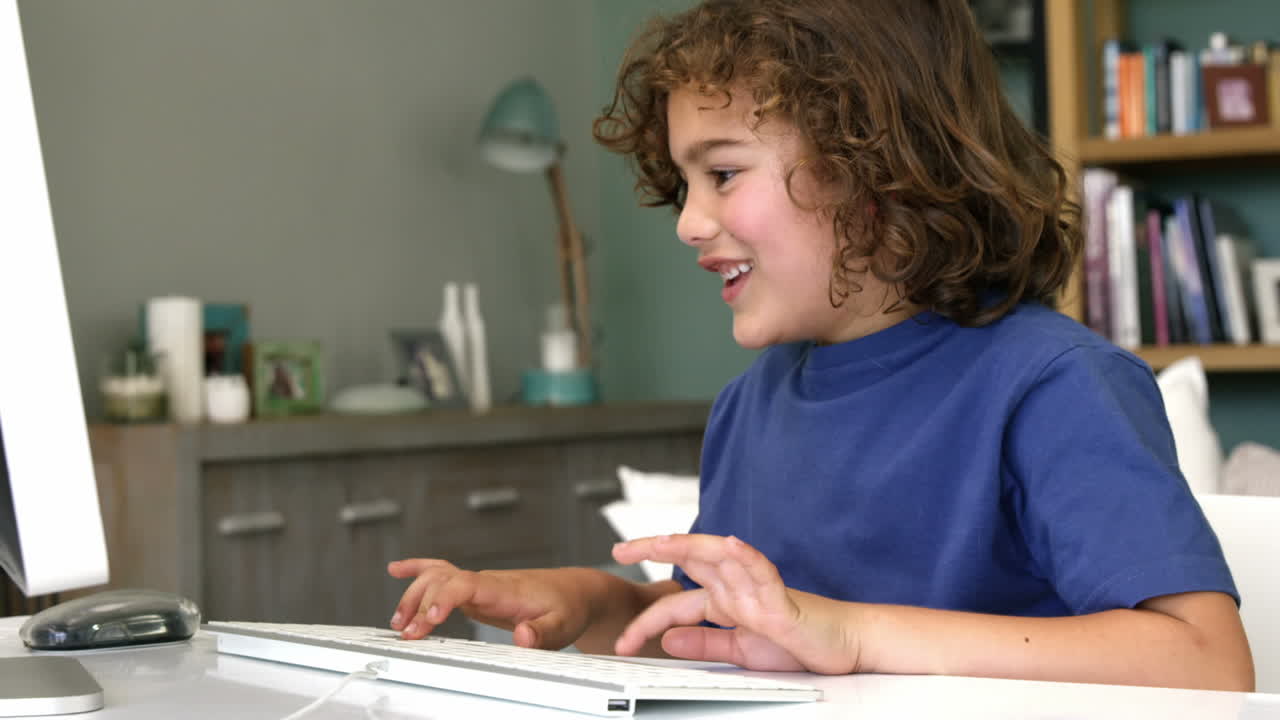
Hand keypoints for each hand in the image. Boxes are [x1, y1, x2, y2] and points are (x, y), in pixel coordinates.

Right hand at [387, 559, 589, 649]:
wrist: (574, 591)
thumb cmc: (568, 607)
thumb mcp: (563, 626)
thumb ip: (543, 634)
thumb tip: (522, 637)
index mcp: (505, 590)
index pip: (467, 584)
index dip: (444, 599)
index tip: (429, 619)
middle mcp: (488, 582)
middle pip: (444, 580)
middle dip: (420, 604)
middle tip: (409, 633)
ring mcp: (480, 584)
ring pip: (438, 576)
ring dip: (413, 594)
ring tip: (398, 622)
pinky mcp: (476, 590)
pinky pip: (443, 573)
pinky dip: (418, 569)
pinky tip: (397, 570)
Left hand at [611, 534, 862, 673]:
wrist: (841, 647)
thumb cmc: (796, 644)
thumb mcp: (738, 650)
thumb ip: (705, 642)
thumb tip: (668, 638)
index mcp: (724, 601)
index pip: (676, 604)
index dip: (646, 622)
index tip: (622, 643)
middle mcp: (736, 588)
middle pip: (691, 559)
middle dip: (654, 550)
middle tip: (620, 549)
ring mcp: (758, 589)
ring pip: (720, 557)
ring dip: (689, 545)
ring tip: (660, 541)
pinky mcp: (781, 599)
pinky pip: (763, 572)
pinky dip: (747, 557)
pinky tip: (732, 545)